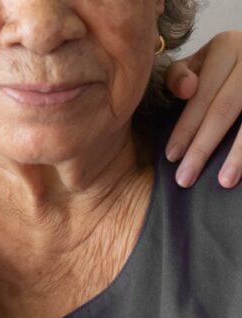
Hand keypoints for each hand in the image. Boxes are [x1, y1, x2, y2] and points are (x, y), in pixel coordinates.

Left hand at [165, 31, 241, 187]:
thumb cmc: (222, 66)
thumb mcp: (199, 62)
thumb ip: (179, 76)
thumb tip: (186, 90)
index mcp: (226, 46)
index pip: (202, 94)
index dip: (185, 127)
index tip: (170, 156)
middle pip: (225, 109)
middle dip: (203, 147)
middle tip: (184, 178)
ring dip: (239, 155)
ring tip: (224, 182)